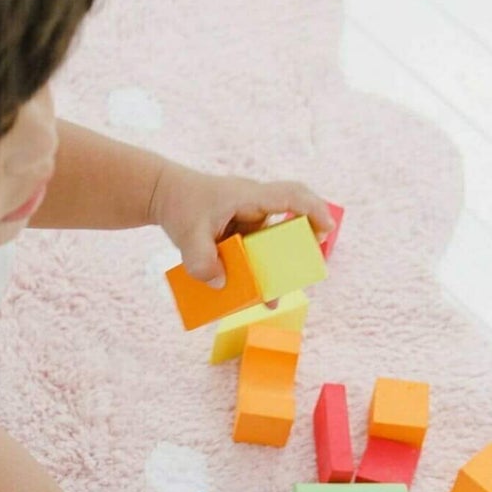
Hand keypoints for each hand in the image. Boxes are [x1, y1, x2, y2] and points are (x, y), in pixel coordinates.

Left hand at [149, 161, 334, 283]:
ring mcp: (250, 218)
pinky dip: (259, 270)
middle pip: (292, 218)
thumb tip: (221, 284)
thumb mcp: (186, 236)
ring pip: (274, 240)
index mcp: (248, 197)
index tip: (327, 229)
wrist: (164, 195)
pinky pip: (257, 250)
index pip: (290, 196)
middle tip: (310, 267)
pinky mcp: (242, 231)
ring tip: (274, 296)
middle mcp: (255, 205)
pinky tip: (256, 296)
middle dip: (304, 243)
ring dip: (278, 265)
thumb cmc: (180, 206)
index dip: (313, 210)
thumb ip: (201, 261)